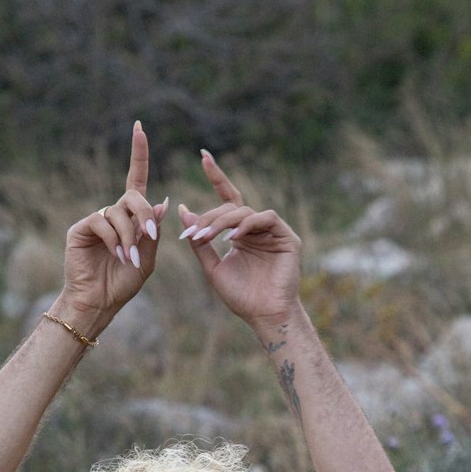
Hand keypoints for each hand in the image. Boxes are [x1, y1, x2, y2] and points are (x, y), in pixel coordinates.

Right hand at [59, 122, 167, 326]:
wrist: (99, 302)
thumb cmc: (123, 283)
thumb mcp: (147, 258)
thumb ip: (153, 232)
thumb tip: (162, 200)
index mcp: (131, 219)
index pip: (136, 180)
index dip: (138, 154)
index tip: (140, 128)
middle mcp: (112, 215)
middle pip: (133, 196)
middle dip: (145, 214)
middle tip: (149, 235)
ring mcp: (95, 221)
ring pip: (119, 212)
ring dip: (129, 236)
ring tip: (127, 258)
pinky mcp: (79, 228)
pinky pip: (102, 221)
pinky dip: (114, 238)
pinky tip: (115, 254)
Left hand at [179, 151, 300, 325]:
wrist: (264, 316)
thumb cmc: (241, 296)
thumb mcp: (212, 267)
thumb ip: (200, 240)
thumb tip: (183, 209)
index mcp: (240, 233)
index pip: (227, 199)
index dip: (216, 176)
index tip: (203, 155)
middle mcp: (257, 228)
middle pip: (231, 207)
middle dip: (209, 217)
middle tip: (193, 232)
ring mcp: (273, 232)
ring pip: (245, 212)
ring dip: (222, 222)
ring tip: (206, 237)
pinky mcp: (288, 237)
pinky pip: (266, 218)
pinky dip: (247, 225)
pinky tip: (233, 239)